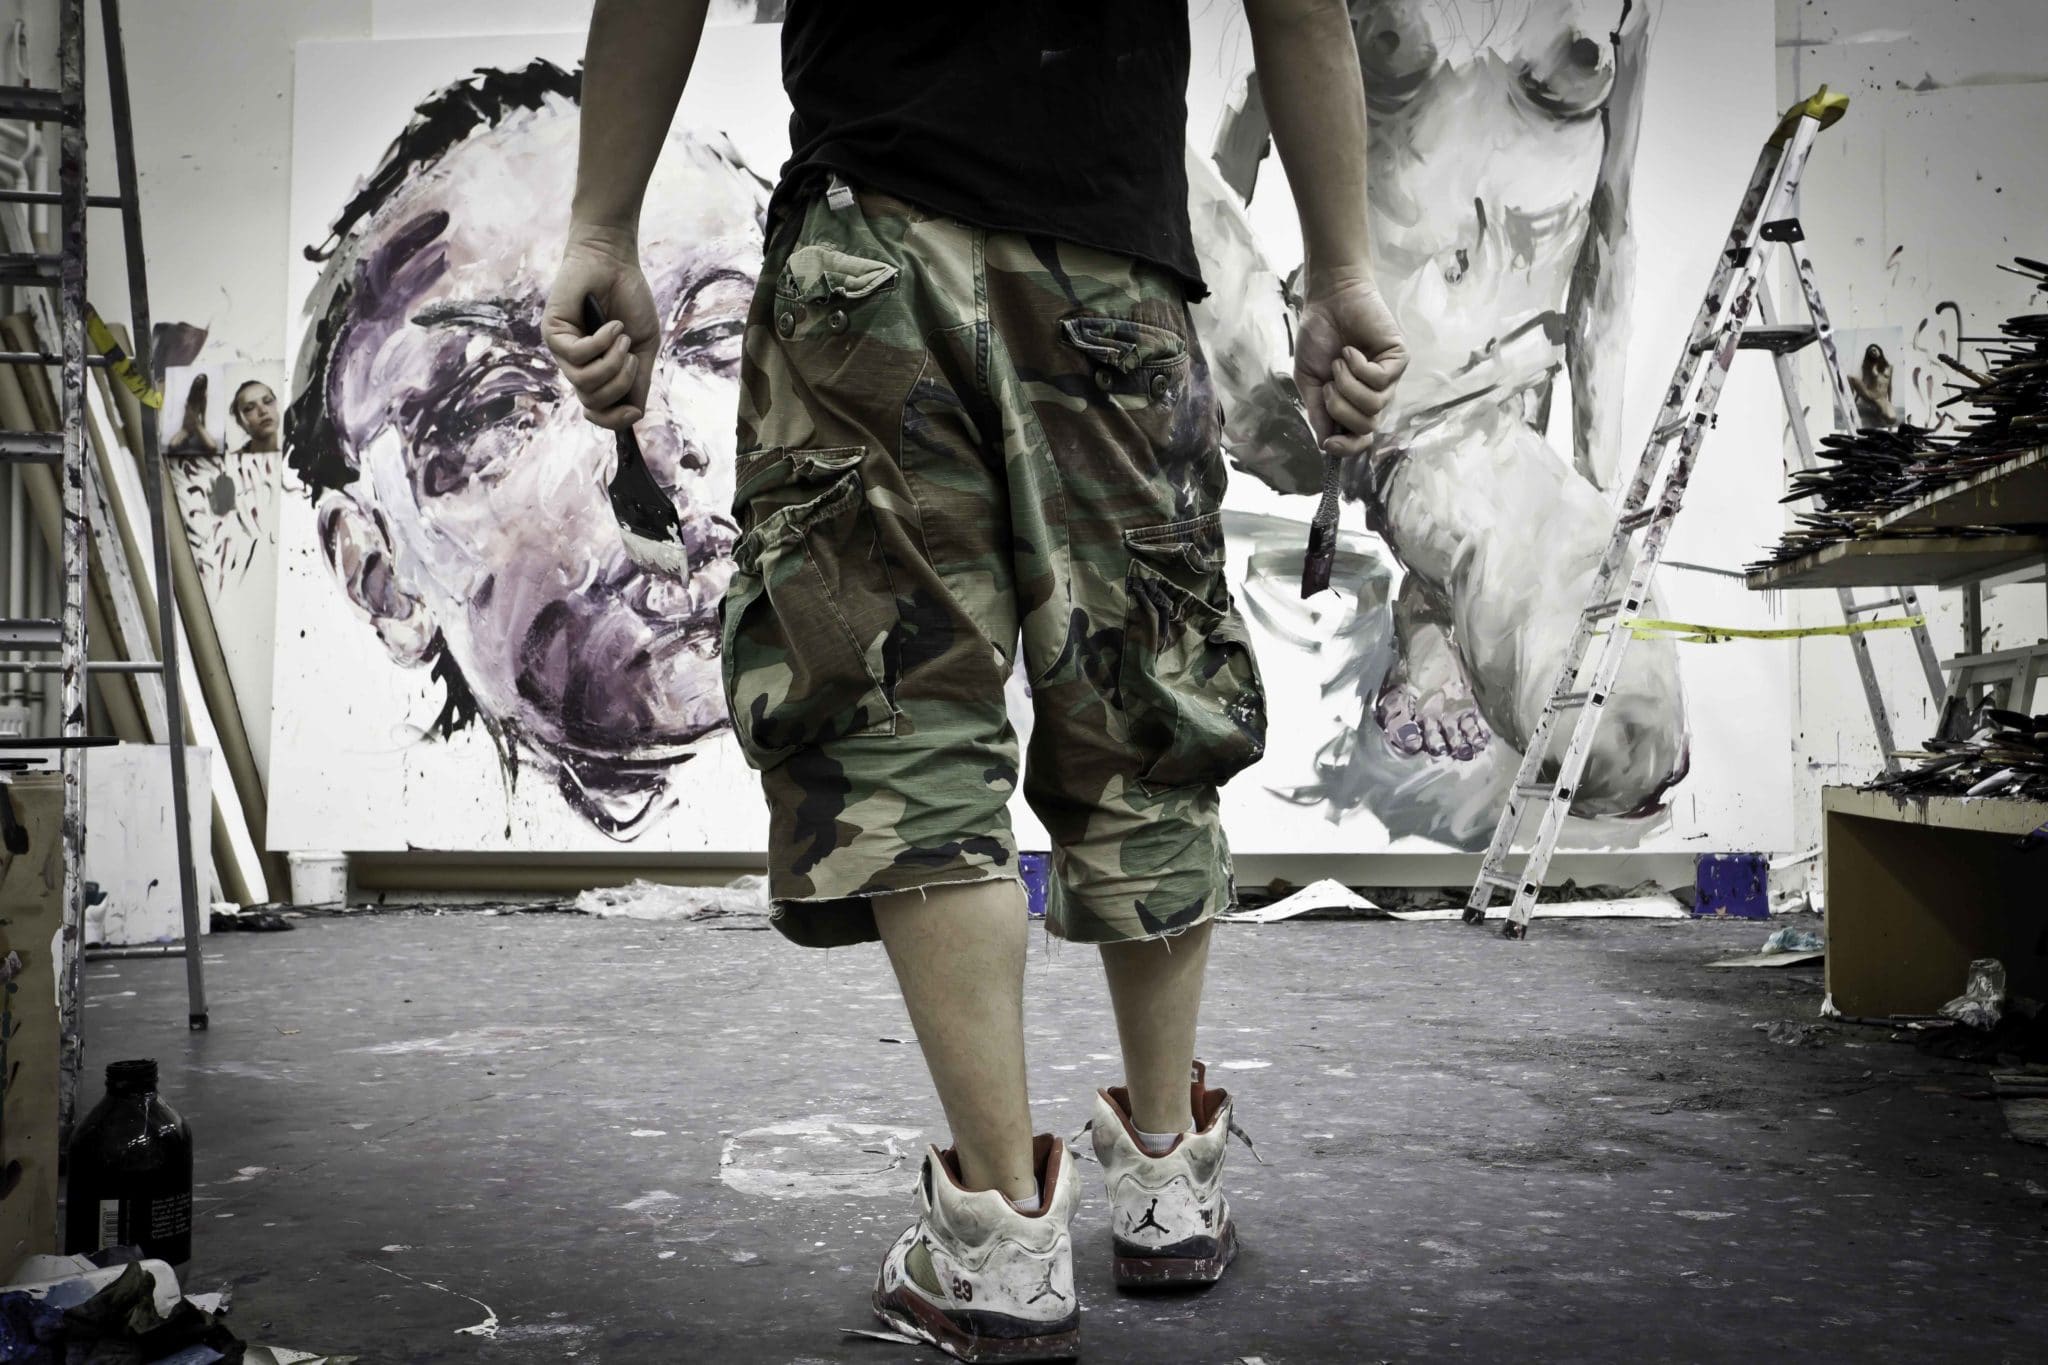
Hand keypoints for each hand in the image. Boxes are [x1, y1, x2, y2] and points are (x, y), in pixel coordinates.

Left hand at [543, 226, 660, 429]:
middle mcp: (576, 365)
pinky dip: (601, 342)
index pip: (597, 411)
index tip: (633, 413)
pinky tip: (612, 325)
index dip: (614, 420)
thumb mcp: (644, 346)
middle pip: (593, 401)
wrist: (615, 264)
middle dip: (620, 383)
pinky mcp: (553, 333)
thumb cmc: (629, 301)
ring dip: (612, 362)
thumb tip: (635, 414)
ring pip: (585, 382)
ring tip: (621, 336)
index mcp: (596, 371)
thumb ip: (639, 380)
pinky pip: (578, 356)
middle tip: (631, 355)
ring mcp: (562, 350)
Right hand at [1294, 272, 1407, 460]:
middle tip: (1330, 383)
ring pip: (1373, 405)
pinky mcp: (1398, 360)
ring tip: (1340, 361)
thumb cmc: (1318, 337)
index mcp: (1353, 403)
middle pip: (1366, 427)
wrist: (1328, 301)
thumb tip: (1325, 443)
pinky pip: (1379, 381)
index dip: (1346, 448)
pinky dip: (1358, 367)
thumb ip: (1318, 410)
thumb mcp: (1309, 380)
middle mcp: (1374, 395)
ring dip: (1347, 384)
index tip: (1329, 442)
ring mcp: (1389, 379)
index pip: (1359, 439)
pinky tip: (1351, 352)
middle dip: (1340, 409)